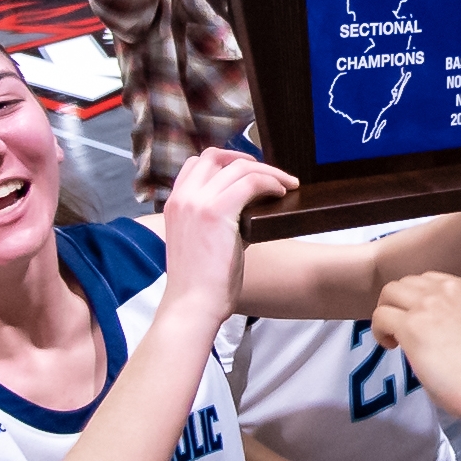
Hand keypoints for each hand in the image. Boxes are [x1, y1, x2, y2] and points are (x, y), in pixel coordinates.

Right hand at [156, 148, 299, 322]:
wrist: (192, 303)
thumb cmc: (200, 282)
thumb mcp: (199, 241)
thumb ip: (215, 220)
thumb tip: (248, 210)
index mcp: (174, 203)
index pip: (196, 164)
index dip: (223, 161)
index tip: (245, 169)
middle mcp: (183, 197)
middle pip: (216, 156)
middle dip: (245, 159)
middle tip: (269, 172)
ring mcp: (197, 202)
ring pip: (239, 167)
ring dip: (267, 171)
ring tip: (285, 183)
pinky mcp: (216, 212)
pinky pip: (250, 182)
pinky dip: (270, 182)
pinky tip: (281, 192)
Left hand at [366, 272, 460, 421]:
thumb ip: (452, 311)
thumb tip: (426, 320)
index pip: (428, 280)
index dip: (417, 300)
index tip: (420, 320)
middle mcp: (446, 288)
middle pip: (406, 282)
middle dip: (400, 303)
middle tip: (402, 328)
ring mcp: (427, 304)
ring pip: (389, 293)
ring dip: (387, 313)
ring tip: (396, 337)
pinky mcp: (411, 324)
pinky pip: (380, 316)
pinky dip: (379, 331)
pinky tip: (391, 346)